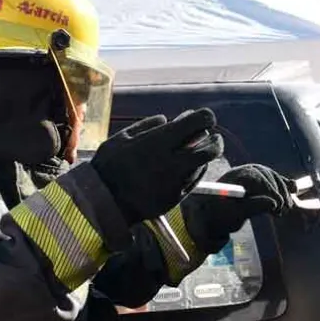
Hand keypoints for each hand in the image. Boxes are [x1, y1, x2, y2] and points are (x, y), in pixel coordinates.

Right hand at [91, 108, 223, 224]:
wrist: (103, 202)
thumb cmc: (109, 166)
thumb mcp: (121, 138)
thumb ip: (146, 126)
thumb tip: (167, 120)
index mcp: (159, 142)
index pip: (198, 122)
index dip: (206, 118)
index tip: (205, 119)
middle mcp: (172, 161)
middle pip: (211, 147)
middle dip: (216, 140)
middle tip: (214, 138)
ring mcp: (175, 181)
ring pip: (204, 165)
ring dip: (207, 156)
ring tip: (203, 150)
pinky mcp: (175, 197)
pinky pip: (194, 181)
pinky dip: (197, 171)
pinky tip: (193, 166)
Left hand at [180, 164, 293, 254]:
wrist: (213, 216)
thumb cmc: (219, 216)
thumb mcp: (233, 215)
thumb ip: (252, 208)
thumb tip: (273, 203)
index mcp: (234, 176)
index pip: (255, 177)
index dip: (268, 189)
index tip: (276, 204)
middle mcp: (244, 172)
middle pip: (266, 175)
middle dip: (277, 191)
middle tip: (284, 208)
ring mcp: (253, 175)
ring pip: (273, 177)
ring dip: (283, 191)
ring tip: (287, 207)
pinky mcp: (261, 182)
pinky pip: (275, 179)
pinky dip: (284, 184)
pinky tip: (294, 189)